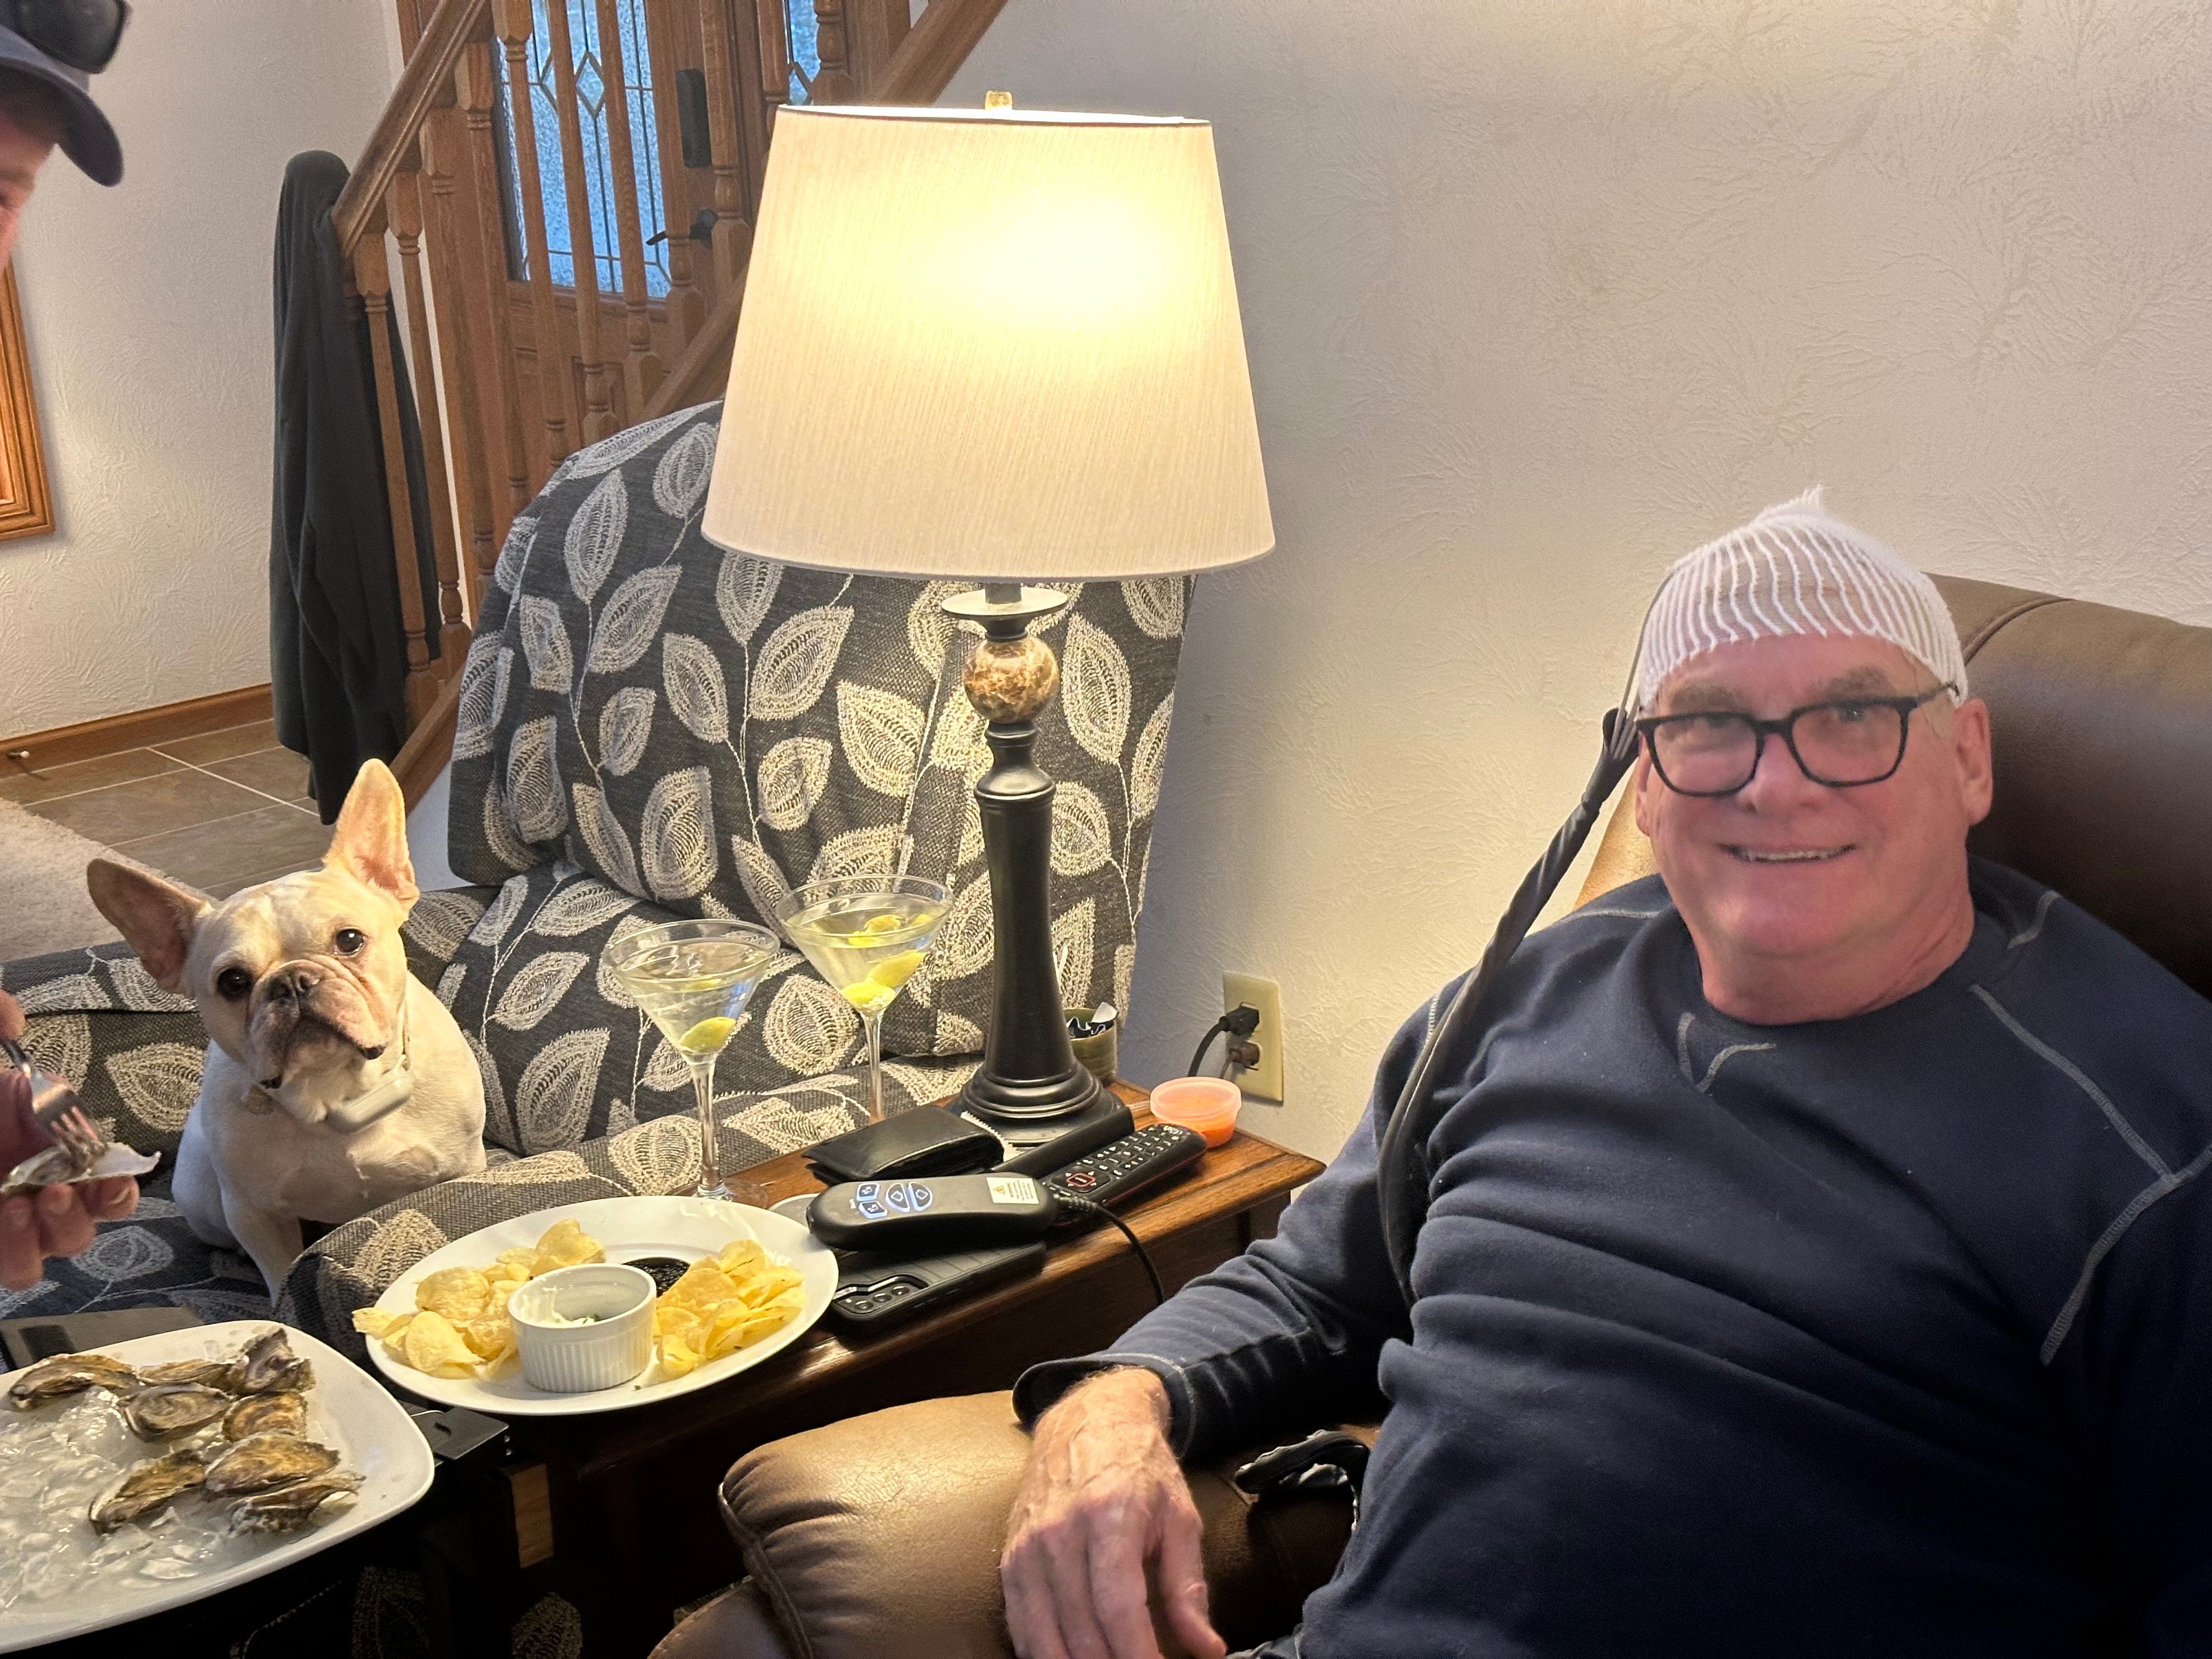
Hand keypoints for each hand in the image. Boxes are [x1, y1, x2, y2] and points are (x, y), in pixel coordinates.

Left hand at [0, 990, 137, 1291]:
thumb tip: (10, 1019)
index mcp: (47, 1150)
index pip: (104, 1184)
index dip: (117, 1188)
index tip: (110, 1177)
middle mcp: (28, 1193)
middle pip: (80, 1229)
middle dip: (78, 1214)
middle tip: (57, 1189)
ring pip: (38, 1261)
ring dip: (43, 1238)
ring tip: (18, 1208)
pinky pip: (4, 1267)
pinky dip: (11, 1251)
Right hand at [1001, 1367, 1223, 1658]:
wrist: (1088, 1419)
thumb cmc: (1141, 1468)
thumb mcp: (1180, 1517)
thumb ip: (1188, 1587)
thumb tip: (1206, 1649)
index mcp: (1108, 1517)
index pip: (1118, 1608)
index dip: (1138, 1656)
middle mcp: (1059, 1533)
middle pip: (1081, 1629)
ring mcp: (1027, 1547)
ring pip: (1044, 1637)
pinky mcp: (1010, 1559)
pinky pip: (1020, 1625)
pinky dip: (1042, 1654)